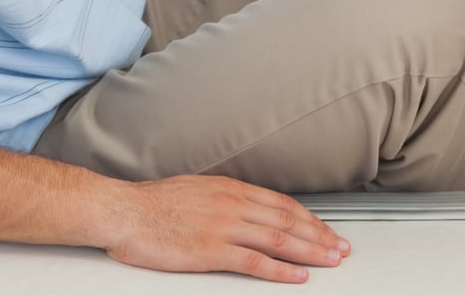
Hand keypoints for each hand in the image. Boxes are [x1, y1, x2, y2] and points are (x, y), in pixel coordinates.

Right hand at [101, 175, 349, 283]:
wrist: (122, 210)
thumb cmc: (150, 204)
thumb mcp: (194, 190)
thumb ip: (222, 199)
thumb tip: (245, 210)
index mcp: (227, 188)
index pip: (279, 203)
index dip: (308, 218)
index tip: (326, 230)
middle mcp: (230, 204)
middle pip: (286, 221)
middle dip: (320, 236)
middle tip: (342, 248)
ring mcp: (222, 227)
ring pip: (278, 240)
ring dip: (311, 251)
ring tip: (331, 261)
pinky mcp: (211, 250)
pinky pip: (255, 262)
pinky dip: (281, 270)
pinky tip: (298, 276)